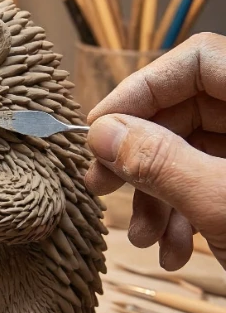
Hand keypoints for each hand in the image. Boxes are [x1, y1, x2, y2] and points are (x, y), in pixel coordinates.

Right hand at [85, 33, 225, 270]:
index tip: (99, 130)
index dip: (142, 90)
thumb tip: (102, 132)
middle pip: (188, 111)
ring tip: (143, 239)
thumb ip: (160, 162)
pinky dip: (181, 215)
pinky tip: (173, 251)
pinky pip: (208, 184)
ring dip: (156, 196)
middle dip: (141, 155)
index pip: (200, 62)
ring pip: (192, 153)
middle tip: (101, 187)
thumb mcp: (224, 206)